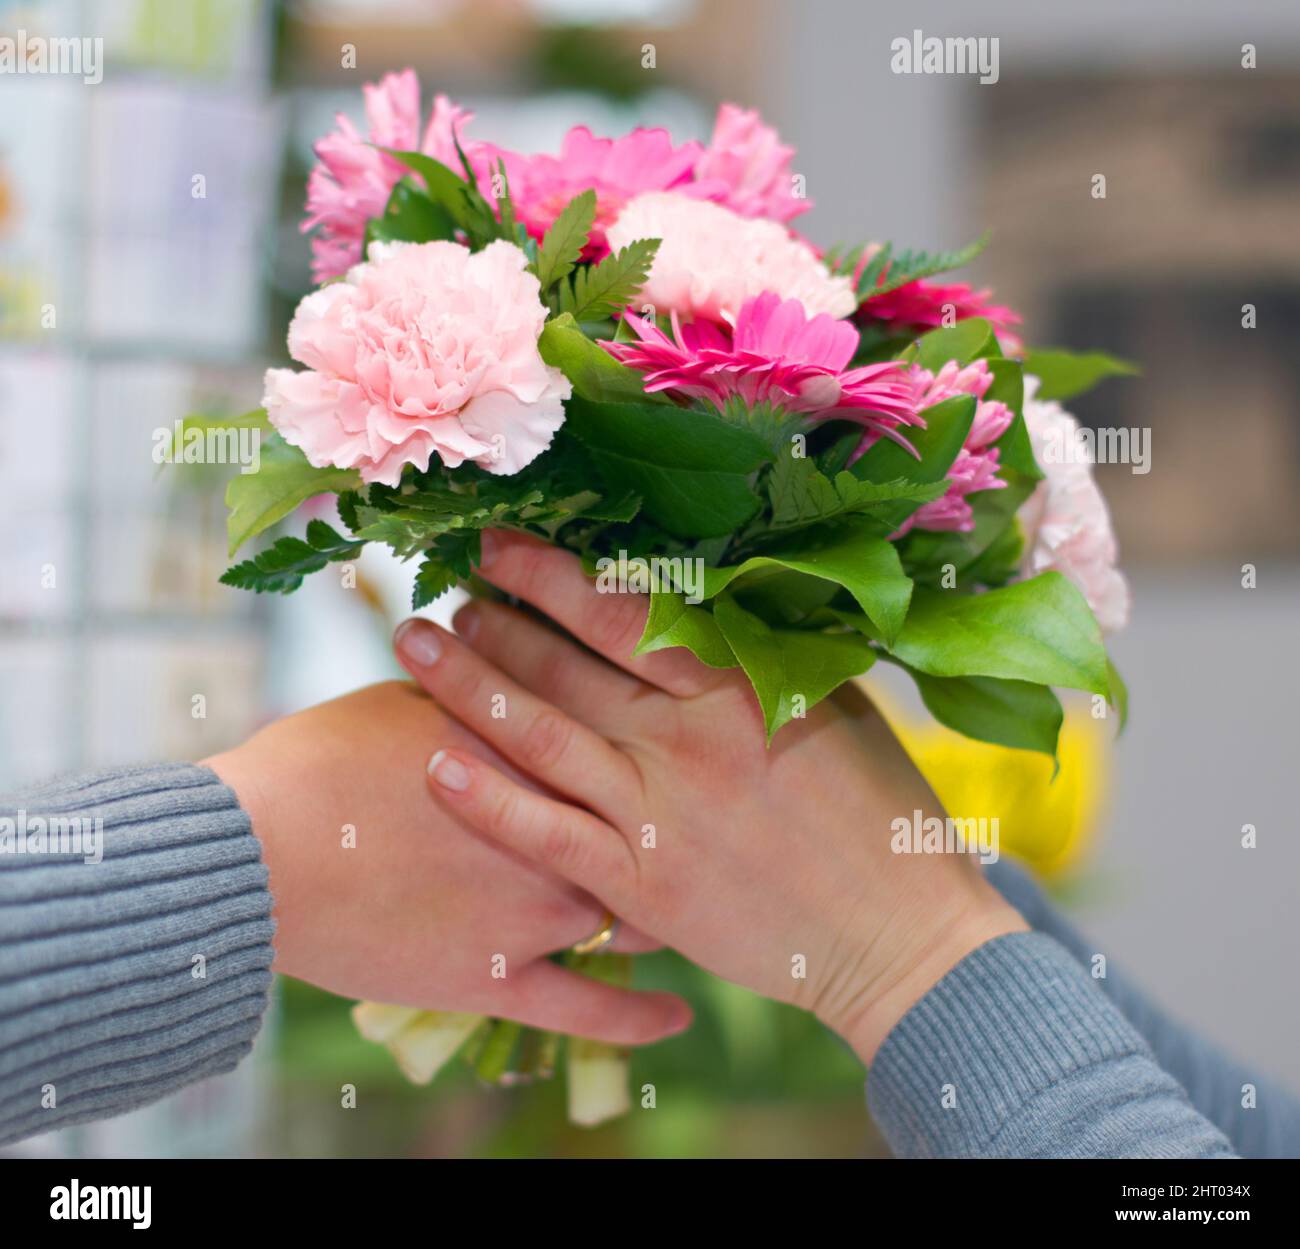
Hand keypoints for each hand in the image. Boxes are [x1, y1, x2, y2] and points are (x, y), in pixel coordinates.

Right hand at [203, 680, 690, 1044]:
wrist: (258, 848)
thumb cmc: (323, 759)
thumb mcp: (414, 700)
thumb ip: (480, 696)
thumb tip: (504, 671)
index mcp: (543, 757)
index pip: (630, 750)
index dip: (656, 751)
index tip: (672, 754)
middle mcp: (561, 834)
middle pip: (650, 837)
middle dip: (672, 835)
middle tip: (691, 835)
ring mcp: (537, 914)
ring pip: (636, 921)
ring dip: (660, 914)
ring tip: (679, 912)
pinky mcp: (500, 979)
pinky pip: (591, 1011)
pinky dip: (638, 1020)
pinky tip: (676, 1020)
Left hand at [393, 532, 1026, 1064]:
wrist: (896, 936)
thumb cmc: (877, 813)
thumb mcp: (833, 708)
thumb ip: (762, 659)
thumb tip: (703, 599)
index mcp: (740, 687)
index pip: (623, 611)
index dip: (550, 574)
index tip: (499, 546)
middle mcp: (686, 741)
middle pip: (565, 666)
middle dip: (495, 619)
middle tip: (446, 588)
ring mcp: (657, 815)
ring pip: (542, 736)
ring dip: (469, 686)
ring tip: (416, 644)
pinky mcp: (642, 886)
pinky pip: (549, 835)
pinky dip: (489, 801)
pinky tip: (434, 767)